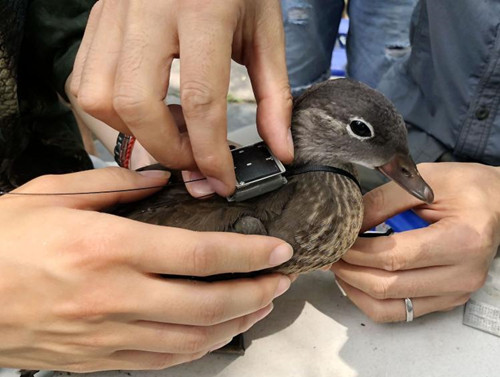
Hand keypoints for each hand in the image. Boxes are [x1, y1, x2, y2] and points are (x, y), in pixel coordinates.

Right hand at [0, 168, 291, 370]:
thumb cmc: (1, 239)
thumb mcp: (54, 195)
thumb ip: (115, 184)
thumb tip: (161, 180)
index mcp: (108, 247)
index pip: (199, 253)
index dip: (248, 254)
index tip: (277, 250)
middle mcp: (115, 296)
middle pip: (207, 303)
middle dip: (255, 292)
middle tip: (280, 281)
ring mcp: (108, 334)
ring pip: (192, 340)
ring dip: (235, 323)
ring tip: (260, 306)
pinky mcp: (97, 358)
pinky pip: (160, 361)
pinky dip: (197, 349)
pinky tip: (216, 334)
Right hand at [70, 0, 293, 196]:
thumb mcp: (266, 34)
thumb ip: (274, 96)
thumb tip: (280, 151)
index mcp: (203, 10)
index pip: (200, 100)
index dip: (210, 154)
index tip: (222, 181)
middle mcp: (149, 10)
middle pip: (137, 105)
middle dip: (166, 150)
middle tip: (193, 160)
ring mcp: (115, 12)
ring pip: (98, 96)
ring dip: (132, 133)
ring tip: (170, 132)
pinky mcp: (97, 18)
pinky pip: (84, 80)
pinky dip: (109, 113)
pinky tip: (146, 111)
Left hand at [331, 163, 499, 321]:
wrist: (496, 203)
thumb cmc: (465, 188)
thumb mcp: (425, 181)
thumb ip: (383, 201)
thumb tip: (347, 223)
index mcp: (463, 240)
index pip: (395, 256)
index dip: (357, 251)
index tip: (336, 240)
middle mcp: (463, 274)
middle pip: (389, 286)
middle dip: (350, 271)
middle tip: (329, 254)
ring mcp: (456, 292)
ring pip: (391, 307)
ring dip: (356, 289)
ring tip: (338, 267)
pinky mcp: (447, 300)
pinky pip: (401, 312)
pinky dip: (371, 301)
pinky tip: (356, 281)